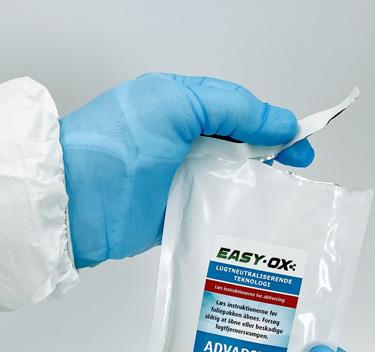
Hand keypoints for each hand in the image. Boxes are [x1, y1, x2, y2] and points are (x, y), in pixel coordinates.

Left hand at [59, 73, 313, 266]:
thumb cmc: (117, 144)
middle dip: (270, 159)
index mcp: (179, 107)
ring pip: (227, 182)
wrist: (74, 202)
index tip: (300, 143)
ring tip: (283, 201)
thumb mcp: (178, 104)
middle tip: (297, 174)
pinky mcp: (171, 216)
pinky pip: (210, 215)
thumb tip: (280, 124)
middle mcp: (179, 143)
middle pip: (236, 148)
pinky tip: (255, 224)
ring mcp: (176, 180)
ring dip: (254, 190)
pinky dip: (232, 218)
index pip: (237, 112)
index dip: (272, 125)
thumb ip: (233, 107)